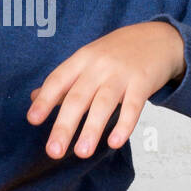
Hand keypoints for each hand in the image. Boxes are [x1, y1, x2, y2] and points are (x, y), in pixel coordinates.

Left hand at [27, 21, 185, 159]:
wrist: (157, 38)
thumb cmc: (117, 53)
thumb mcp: (87, 59)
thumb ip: (62, 81)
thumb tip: (34, 98)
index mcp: (81, 60)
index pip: (58, 80)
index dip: (45, 100)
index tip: (33, 119)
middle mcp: (98, 66)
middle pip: (78, 97)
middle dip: (64, 125)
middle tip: (53, 151)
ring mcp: (121, 74)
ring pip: (103, 103)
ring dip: (92, 129)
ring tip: (81, 153)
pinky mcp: (143, 83)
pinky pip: (133, 106)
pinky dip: (124, 125)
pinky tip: (115, 142)